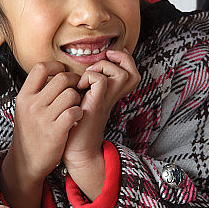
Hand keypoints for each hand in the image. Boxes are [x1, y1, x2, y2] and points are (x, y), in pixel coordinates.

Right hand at [1, 61, 81, 207]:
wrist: (26, 162)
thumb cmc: (30, 133)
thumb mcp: (25, 109)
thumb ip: (36, 92)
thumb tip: (55, 73)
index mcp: (24, 96)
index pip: (40, 68)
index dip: (55, 66)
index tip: (62, 71)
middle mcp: (32, 105)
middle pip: (61, 78)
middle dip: (74, 81)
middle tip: (76, 88)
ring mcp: (43, 118)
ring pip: (71, 94)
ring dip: (78, 98)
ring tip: (75, 105)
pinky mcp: (56, 131)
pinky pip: (75, 111)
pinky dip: (79, 112)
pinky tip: (75, 117)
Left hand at [63, 49, 139, 198]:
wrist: (77, 150)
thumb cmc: (76, 126)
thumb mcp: (84, 100)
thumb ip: (87, 86)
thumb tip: (78, 69)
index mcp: (111, 94)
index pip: (130, 72)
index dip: (125, 59)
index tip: (109, 57)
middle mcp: (113, 96)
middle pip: (133, 72)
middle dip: (121, 59)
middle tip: (105, 60)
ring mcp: (106, 100)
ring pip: (121, 73)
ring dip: (103, 67)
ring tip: (88, 76)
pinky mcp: (96, 104)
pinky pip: (101, 81)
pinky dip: (90, 77)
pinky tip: (79, 87)